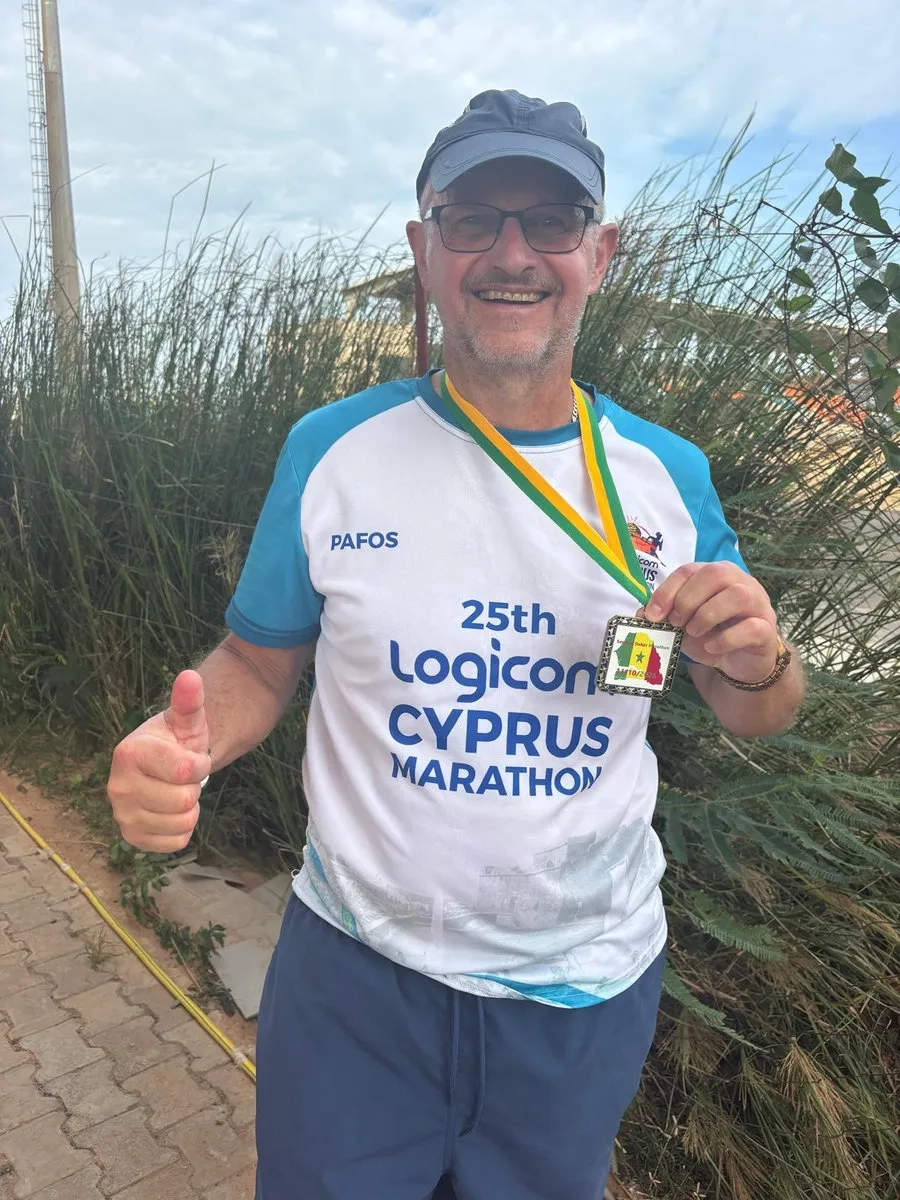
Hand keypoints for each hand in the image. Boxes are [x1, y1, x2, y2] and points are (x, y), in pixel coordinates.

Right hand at [107, 670, 210, 851]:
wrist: (166, 767)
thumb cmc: (177, 741)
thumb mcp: (186, 720)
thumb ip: (189, 700)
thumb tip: (190, 676)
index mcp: (128, 753)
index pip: (186, 771)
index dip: (200, 765)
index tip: (192, 757)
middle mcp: (117, 786)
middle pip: (185, 800)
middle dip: (193, 787)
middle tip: (182, 778)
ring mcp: (121, 814)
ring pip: (183, 823)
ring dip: (190, 808)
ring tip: (177, 791)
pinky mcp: (131, 837)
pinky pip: (176, 842)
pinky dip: (183, 829)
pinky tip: (172, 811)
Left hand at [639, 562, 779, 683]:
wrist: (740, 663)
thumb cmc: (711, 636)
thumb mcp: (682, 627)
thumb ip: (664, 617)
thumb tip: (641, 613)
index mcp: (716, 576)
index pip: (690, 570)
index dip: (667, 590)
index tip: (652, 614)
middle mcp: (739, 583)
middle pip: (715, 573)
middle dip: (688, 599)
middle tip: (676, 622)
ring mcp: (758, 604)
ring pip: (737, 595)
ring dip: (708, 614)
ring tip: (694, 632)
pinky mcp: (767, 629)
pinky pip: (752, 627)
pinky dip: (726, 638)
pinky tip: (712, 648)